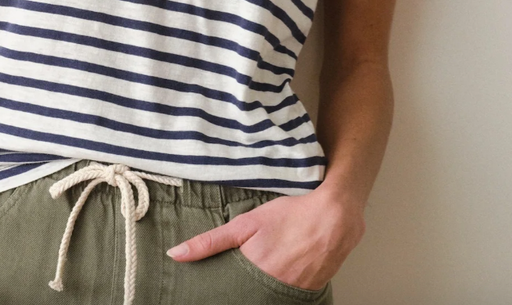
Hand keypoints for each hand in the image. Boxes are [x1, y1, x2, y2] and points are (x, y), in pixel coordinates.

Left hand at [165, 186, 364, 289]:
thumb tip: (175, 254)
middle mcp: (271, 290)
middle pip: (247, 297)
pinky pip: (287, 297)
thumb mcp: (246, 223)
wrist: (335, 218)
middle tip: (241, 277)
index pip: (227, 294)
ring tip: (262, 272)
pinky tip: (282, 271)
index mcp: (252, 274)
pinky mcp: (309, 294)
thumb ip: (211, 241)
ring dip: (260, 289)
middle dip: (240, 290)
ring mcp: (292, 295)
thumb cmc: (291, 215)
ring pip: (268, 297)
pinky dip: (280, 288)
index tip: (208, 291)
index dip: (219, 291)